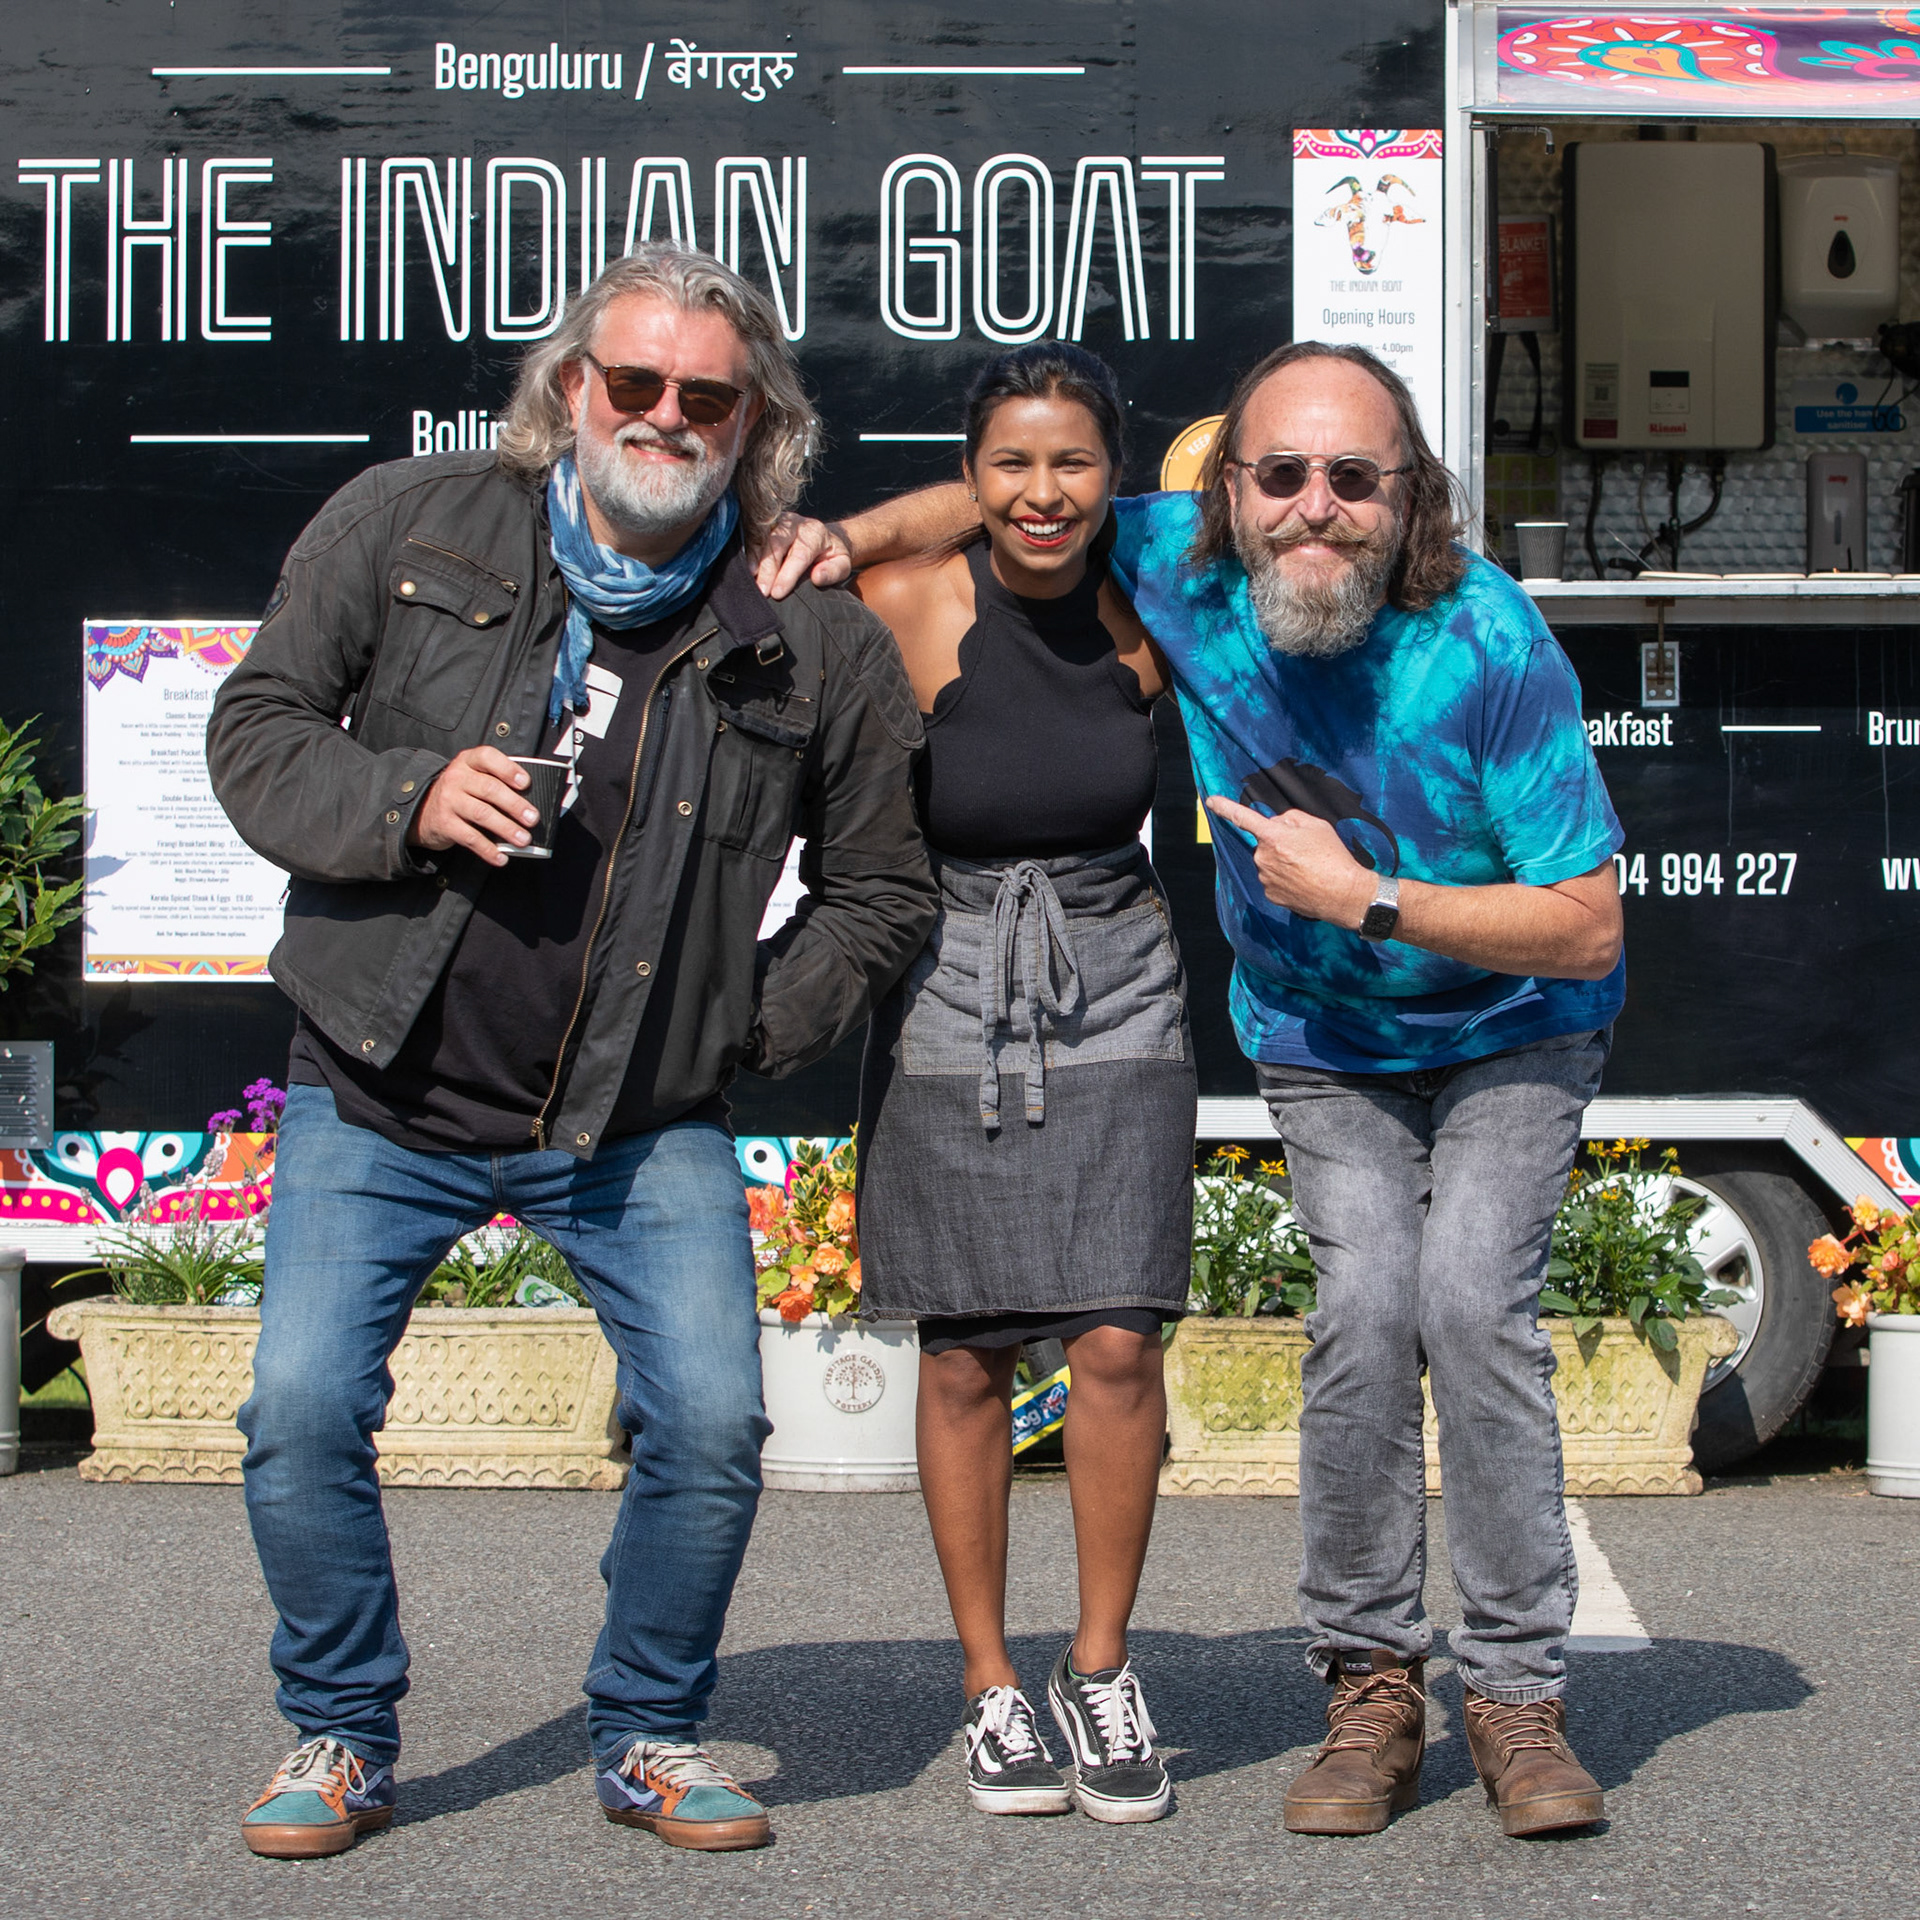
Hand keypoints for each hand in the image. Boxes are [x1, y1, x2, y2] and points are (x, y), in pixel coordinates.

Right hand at [409, 746, 537, 866]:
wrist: (424, 809)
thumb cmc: (463, 792)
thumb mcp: (474, 776)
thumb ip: (498, 780)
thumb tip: (537, 799)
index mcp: (468, 761)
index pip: (487, 757)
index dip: (508, 769)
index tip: (526, 783)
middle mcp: (456, 777)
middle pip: (490, 789)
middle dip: (515, 805)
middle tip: (533, 818)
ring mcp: (449, 800)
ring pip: (482, 814)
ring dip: (506, 828)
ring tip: (523, 840)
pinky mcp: (445, 824)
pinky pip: (470, 838)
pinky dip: (488, 850)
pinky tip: (502, 858)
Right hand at [753, 512, 852, 598]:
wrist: (824, 537)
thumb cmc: (832, 555)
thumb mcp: (842, 564)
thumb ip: (833, 571)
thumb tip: (816, 577)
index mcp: (814, 532)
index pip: (800, 553)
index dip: (787, 574)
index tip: (778, 592)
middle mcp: (794, 523)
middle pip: (777, 543)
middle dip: (768, 569)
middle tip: (762, 591)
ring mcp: (778, 522)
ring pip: (762, 538)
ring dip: (755, 560)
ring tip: (751, 581)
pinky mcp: (766, 525)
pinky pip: (754, 537)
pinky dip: (749, 553)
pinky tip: (747, 570)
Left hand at [1205, 797, 1375, 929]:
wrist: (1344, 894)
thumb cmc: (1333, 856)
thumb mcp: (1317, 825)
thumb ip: (1291, 818)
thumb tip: (1276, 824)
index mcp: (1273, 836)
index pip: (1244, 818)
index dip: (1225, 807)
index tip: (1211, 801)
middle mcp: (1263, 857)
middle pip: (1266, 842)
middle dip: (1279, 842)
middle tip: (1305, 850)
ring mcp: (1265, 877)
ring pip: (1269, 862)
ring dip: (1283, 861)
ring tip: (1308, 867)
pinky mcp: (1270, 894)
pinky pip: (1272, 880)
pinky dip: (1285, 879)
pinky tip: (1303, 881)